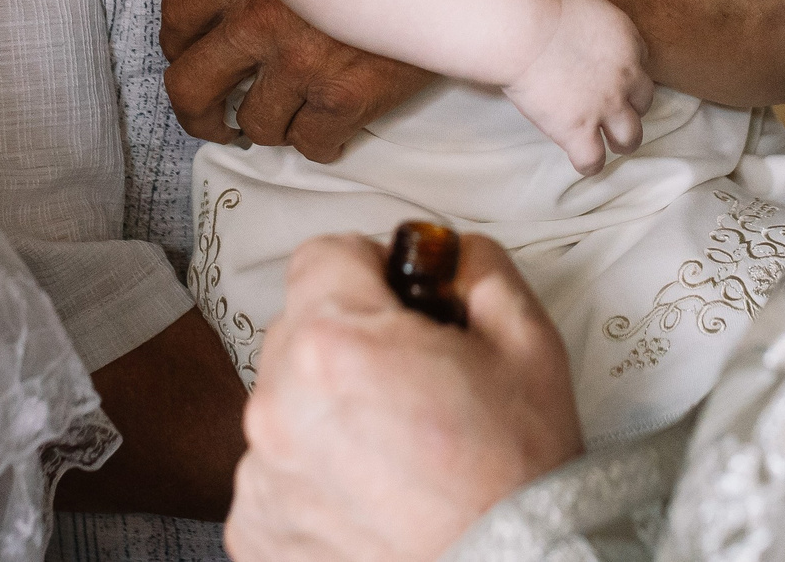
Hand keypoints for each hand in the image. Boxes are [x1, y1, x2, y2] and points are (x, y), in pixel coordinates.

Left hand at [161, 0, 432, 160]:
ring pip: (257, 124)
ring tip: (291, 118)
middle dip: (198, 115)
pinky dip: (321, 142)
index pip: (177, 16)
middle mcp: (261, 19)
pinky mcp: (346, 95)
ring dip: (271, 128)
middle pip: (190, 86)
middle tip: (216, 122)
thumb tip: (238, 10)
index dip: (178, 48)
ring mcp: (301, 62)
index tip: (190, 60)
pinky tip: (334, 129)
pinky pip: (312, 143)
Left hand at [227, 234, 583, 561]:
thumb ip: (478, 267)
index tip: (401, 300)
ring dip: (328, 409)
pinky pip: (277, 470)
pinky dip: (316, 474)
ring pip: (286, 401)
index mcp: (334, 342)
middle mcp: (279, 405)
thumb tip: (448, 254)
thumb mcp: (527, 341)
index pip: (323, 254)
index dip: (372, 267)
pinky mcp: (257, 529)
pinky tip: (373, 491)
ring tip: (396, 447)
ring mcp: (262, 474)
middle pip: (300, 329)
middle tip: (413, 380)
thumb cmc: (515, 477)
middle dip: (350, 338)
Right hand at [502, 0, 655, 174]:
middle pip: (644, 101)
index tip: (610, 76)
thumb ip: (592, 29)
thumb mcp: (583, 8)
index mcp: (626, 41)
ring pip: (631, 137)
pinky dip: (590, 164)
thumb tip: (577, 39)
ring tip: (610, 143)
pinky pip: (594, 160)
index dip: (626, 72)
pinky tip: (581, 161)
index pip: (641, 62)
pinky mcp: (579, 130)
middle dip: (630, 106)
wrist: (525, 30)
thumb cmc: (540, 10)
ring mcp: (605, 106)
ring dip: (622, 140)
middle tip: (611, 108)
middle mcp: (625, 76)